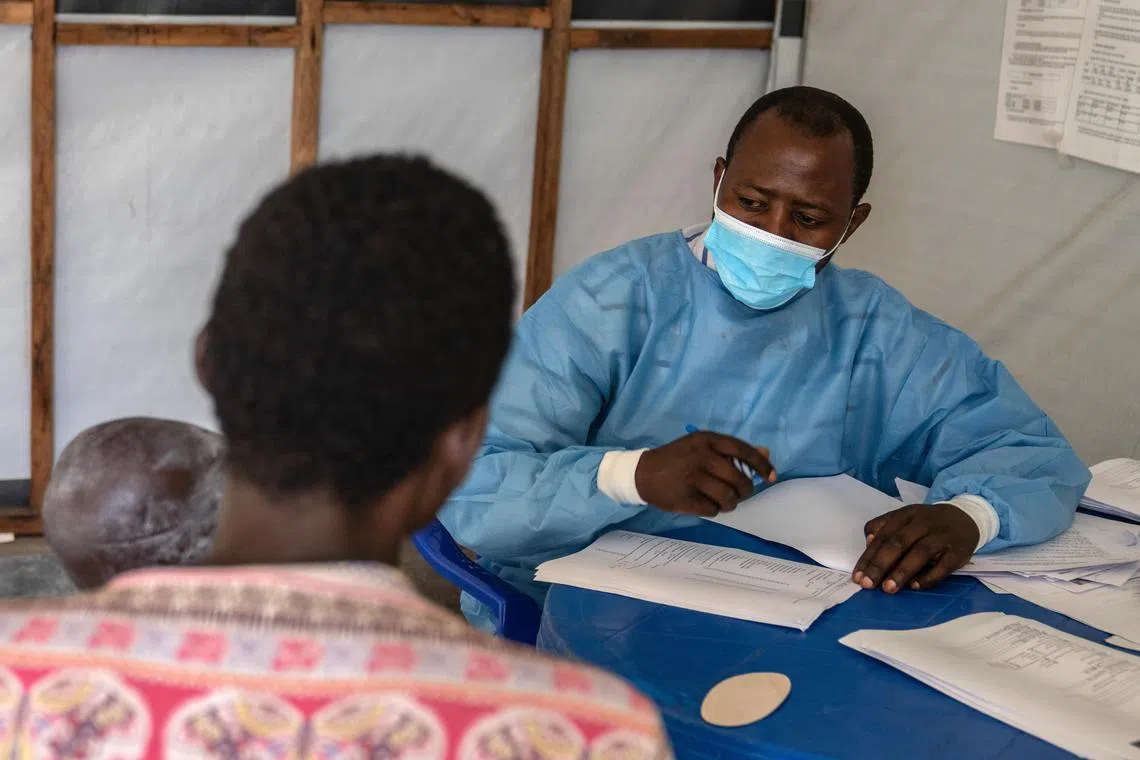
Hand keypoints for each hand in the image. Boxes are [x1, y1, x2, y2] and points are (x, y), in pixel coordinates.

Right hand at [635, 432, 775, 516]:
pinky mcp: (685, 497)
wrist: (642, 473)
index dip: (761, 465)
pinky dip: (713, 509)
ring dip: (730, 503)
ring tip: (722, 500)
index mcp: (707, 440)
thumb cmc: (678, 459)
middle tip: (741, 493)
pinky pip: (713, 510)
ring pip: (729, 498)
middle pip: (739, 480)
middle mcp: (701, 456)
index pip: (743, 451)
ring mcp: (693, 478)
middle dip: (745, 490)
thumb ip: (733, 451)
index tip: (772, 476)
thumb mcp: (703, 447)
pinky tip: (704, 502)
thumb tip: (766, 453)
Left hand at [852, 503, 978, 592]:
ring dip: (902, 571)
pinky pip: (943, 565)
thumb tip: (868, 544)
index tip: (858, 576)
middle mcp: (923, 523)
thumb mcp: (904, 518)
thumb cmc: (927, 523)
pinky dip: (929, 577)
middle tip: (868, 584)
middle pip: (898, 543)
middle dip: (881, 565)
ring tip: (888, 588)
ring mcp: (942, 536)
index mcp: (906, 515)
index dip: (869, 557)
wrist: (965, 518)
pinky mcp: (959, 551)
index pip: (883, 536)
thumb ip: (883, 527)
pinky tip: (915, 587)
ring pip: (920, 553)